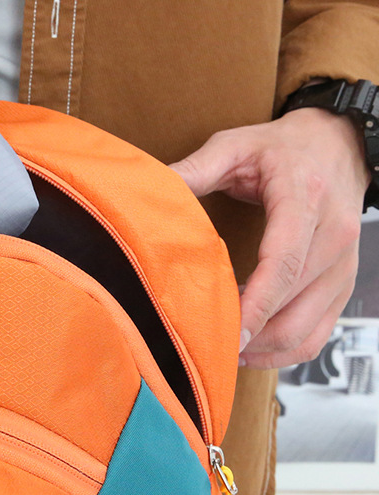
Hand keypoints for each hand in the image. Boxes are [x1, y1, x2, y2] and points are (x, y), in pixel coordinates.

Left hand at [170, 108, 369, 368]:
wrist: (336, 144)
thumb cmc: (281, 148)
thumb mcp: (234, 146)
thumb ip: (194, 168)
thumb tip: (151, 186)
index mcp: (304, 200)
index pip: (284, 262)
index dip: (255, 303)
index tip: (227, 331)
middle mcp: (334, 236)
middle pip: (294, 304)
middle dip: (250, 333)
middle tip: (206, 345)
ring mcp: (344, 264)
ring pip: (308, 329)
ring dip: (265, 347)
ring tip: (223, 350)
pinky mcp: (343, 283)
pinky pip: (320, 332)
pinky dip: (286, 349)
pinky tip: (252, 347)